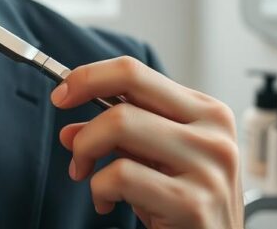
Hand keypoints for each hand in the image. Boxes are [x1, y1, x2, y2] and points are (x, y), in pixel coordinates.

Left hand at [50, 56, 243, 228]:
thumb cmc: (185, 205)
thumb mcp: (155, 159)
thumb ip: (119, 136)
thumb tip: (70, 130)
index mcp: (207, 112)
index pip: (135, 71)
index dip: (89, 77)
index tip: (63, 93)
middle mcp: (213, 133)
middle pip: (126, 92)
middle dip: (86, 112)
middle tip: (71, 143)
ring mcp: (207, 167)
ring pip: (119, 125)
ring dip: (86, 152)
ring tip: (88, 176)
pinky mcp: (193, 203)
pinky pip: (120, 175)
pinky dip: (98, 188)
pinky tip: (107, 202)